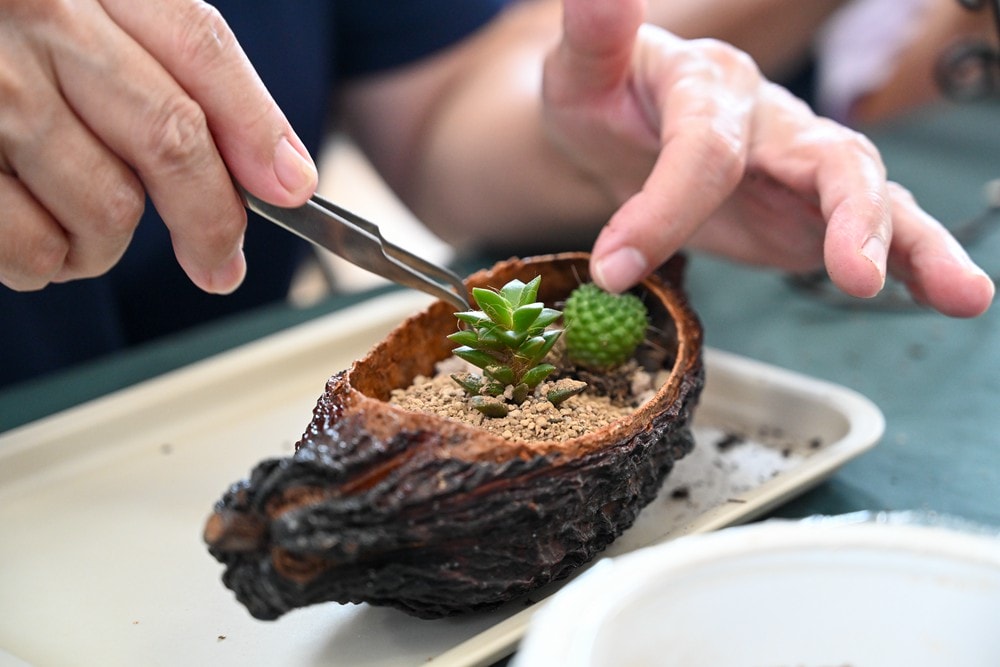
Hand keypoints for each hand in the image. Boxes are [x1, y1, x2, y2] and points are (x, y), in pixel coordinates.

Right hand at [0, 0, 317, 293]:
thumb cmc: (4, 29)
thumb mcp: (83, 10)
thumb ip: (169, 65)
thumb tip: (279, 170)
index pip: (200, 47)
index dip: (260, 129)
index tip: (293, 190)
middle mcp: (32, 16)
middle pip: (171, 137)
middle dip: (212, 220)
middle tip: (219, 262)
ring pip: (108, 206)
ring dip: (112, 244)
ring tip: (89, 230)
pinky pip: (30, 247)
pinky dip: (48, 264)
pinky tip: (39, 241)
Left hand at [542, 0, 993, 316]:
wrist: (620, 133)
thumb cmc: (603, 99)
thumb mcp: (583, 69)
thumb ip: (597, 34)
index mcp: (712, 84)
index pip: (707, 144)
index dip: (665, 208)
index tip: (613, 268)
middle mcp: (772, 119)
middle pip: (829, 157)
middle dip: (849, 215)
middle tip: (854, 276)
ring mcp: (802, 165)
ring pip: (870, 195)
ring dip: (911, 245)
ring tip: (962, 294)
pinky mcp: (814, 211)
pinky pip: (874, 232)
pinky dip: (914, 262)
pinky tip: (951, 295)